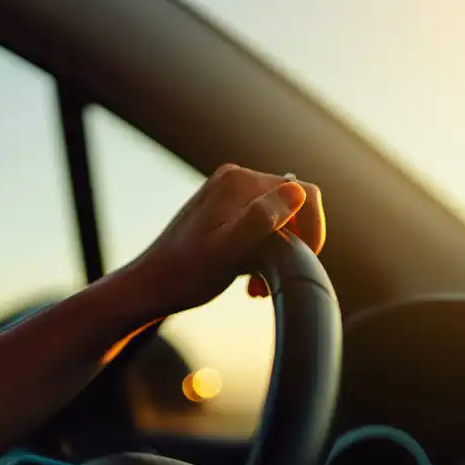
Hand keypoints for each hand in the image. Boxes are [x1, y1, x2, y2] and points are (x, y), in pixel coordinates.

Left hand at [132, 164, 325, 313]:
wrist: (151, 285)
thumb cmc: (186, 274)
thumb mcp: (227, 251)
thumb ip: (261, 219)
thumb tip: (297, 192)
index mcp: (240, 183)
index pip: (304, 194)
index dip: (313, 229)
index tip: (304, 260)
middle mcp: (236, 179)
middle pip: (292, 206)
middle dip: (292, 244)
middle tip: (270, 279)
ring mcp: (229, 193)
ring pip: (278, 218)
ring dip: (277, 252)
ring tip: (256, 284)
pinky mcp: (224, 209)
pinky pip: (261, 224)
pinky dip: (262, 250)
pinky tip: (248, 277)